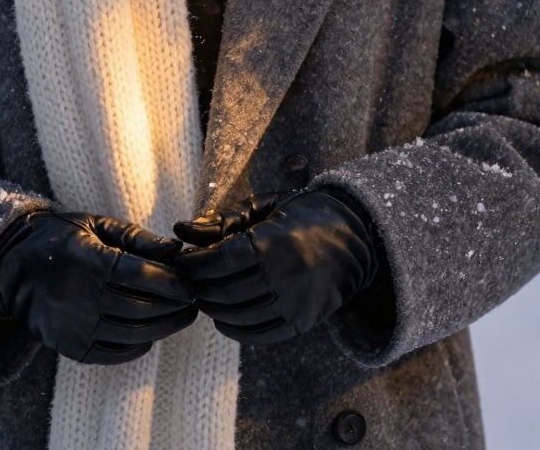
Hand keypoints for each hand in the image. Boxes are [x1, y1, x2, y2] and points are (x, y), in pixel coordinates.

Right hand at [0, 211, 196, 364]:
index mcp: (86, 261)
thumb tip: (177, 252)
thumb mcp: (95, 225)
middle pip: (142, 307)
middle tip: (194, 302)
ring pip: (134, 333)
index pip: (141, 276)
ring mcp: (73, 327)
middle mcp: (78, 297)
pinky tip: (150, 333)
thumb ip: (137, 238)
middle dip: (175, 307)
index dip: (172, 283)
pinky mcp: (70, 347)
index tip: (192, 285)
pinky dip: (139, 345)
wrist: (9, 267)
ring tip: (180, 317)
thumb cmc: (60, 239)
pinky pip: (115, 353)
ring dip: (164, 327)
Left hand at [172, 189, 377, 344]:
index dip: (193, 266)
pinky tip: (223, 320)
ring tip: (205, 297)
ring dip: (214, 310)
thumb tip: (181, 230)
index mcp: (274, 242)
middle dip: (200, 288)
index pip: (218, 262)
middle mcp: (286, 275)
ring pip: (239, 316)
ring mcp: (297, 302)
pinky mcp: (305, 321)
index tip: (182, 263)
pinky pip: (261, 334)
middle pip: (225, 292)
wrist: (359, 235)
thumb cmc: (304, 214)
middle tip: (190, 282)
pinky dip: (236, 331)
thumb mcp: (266, 206)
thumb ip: (223, 220)